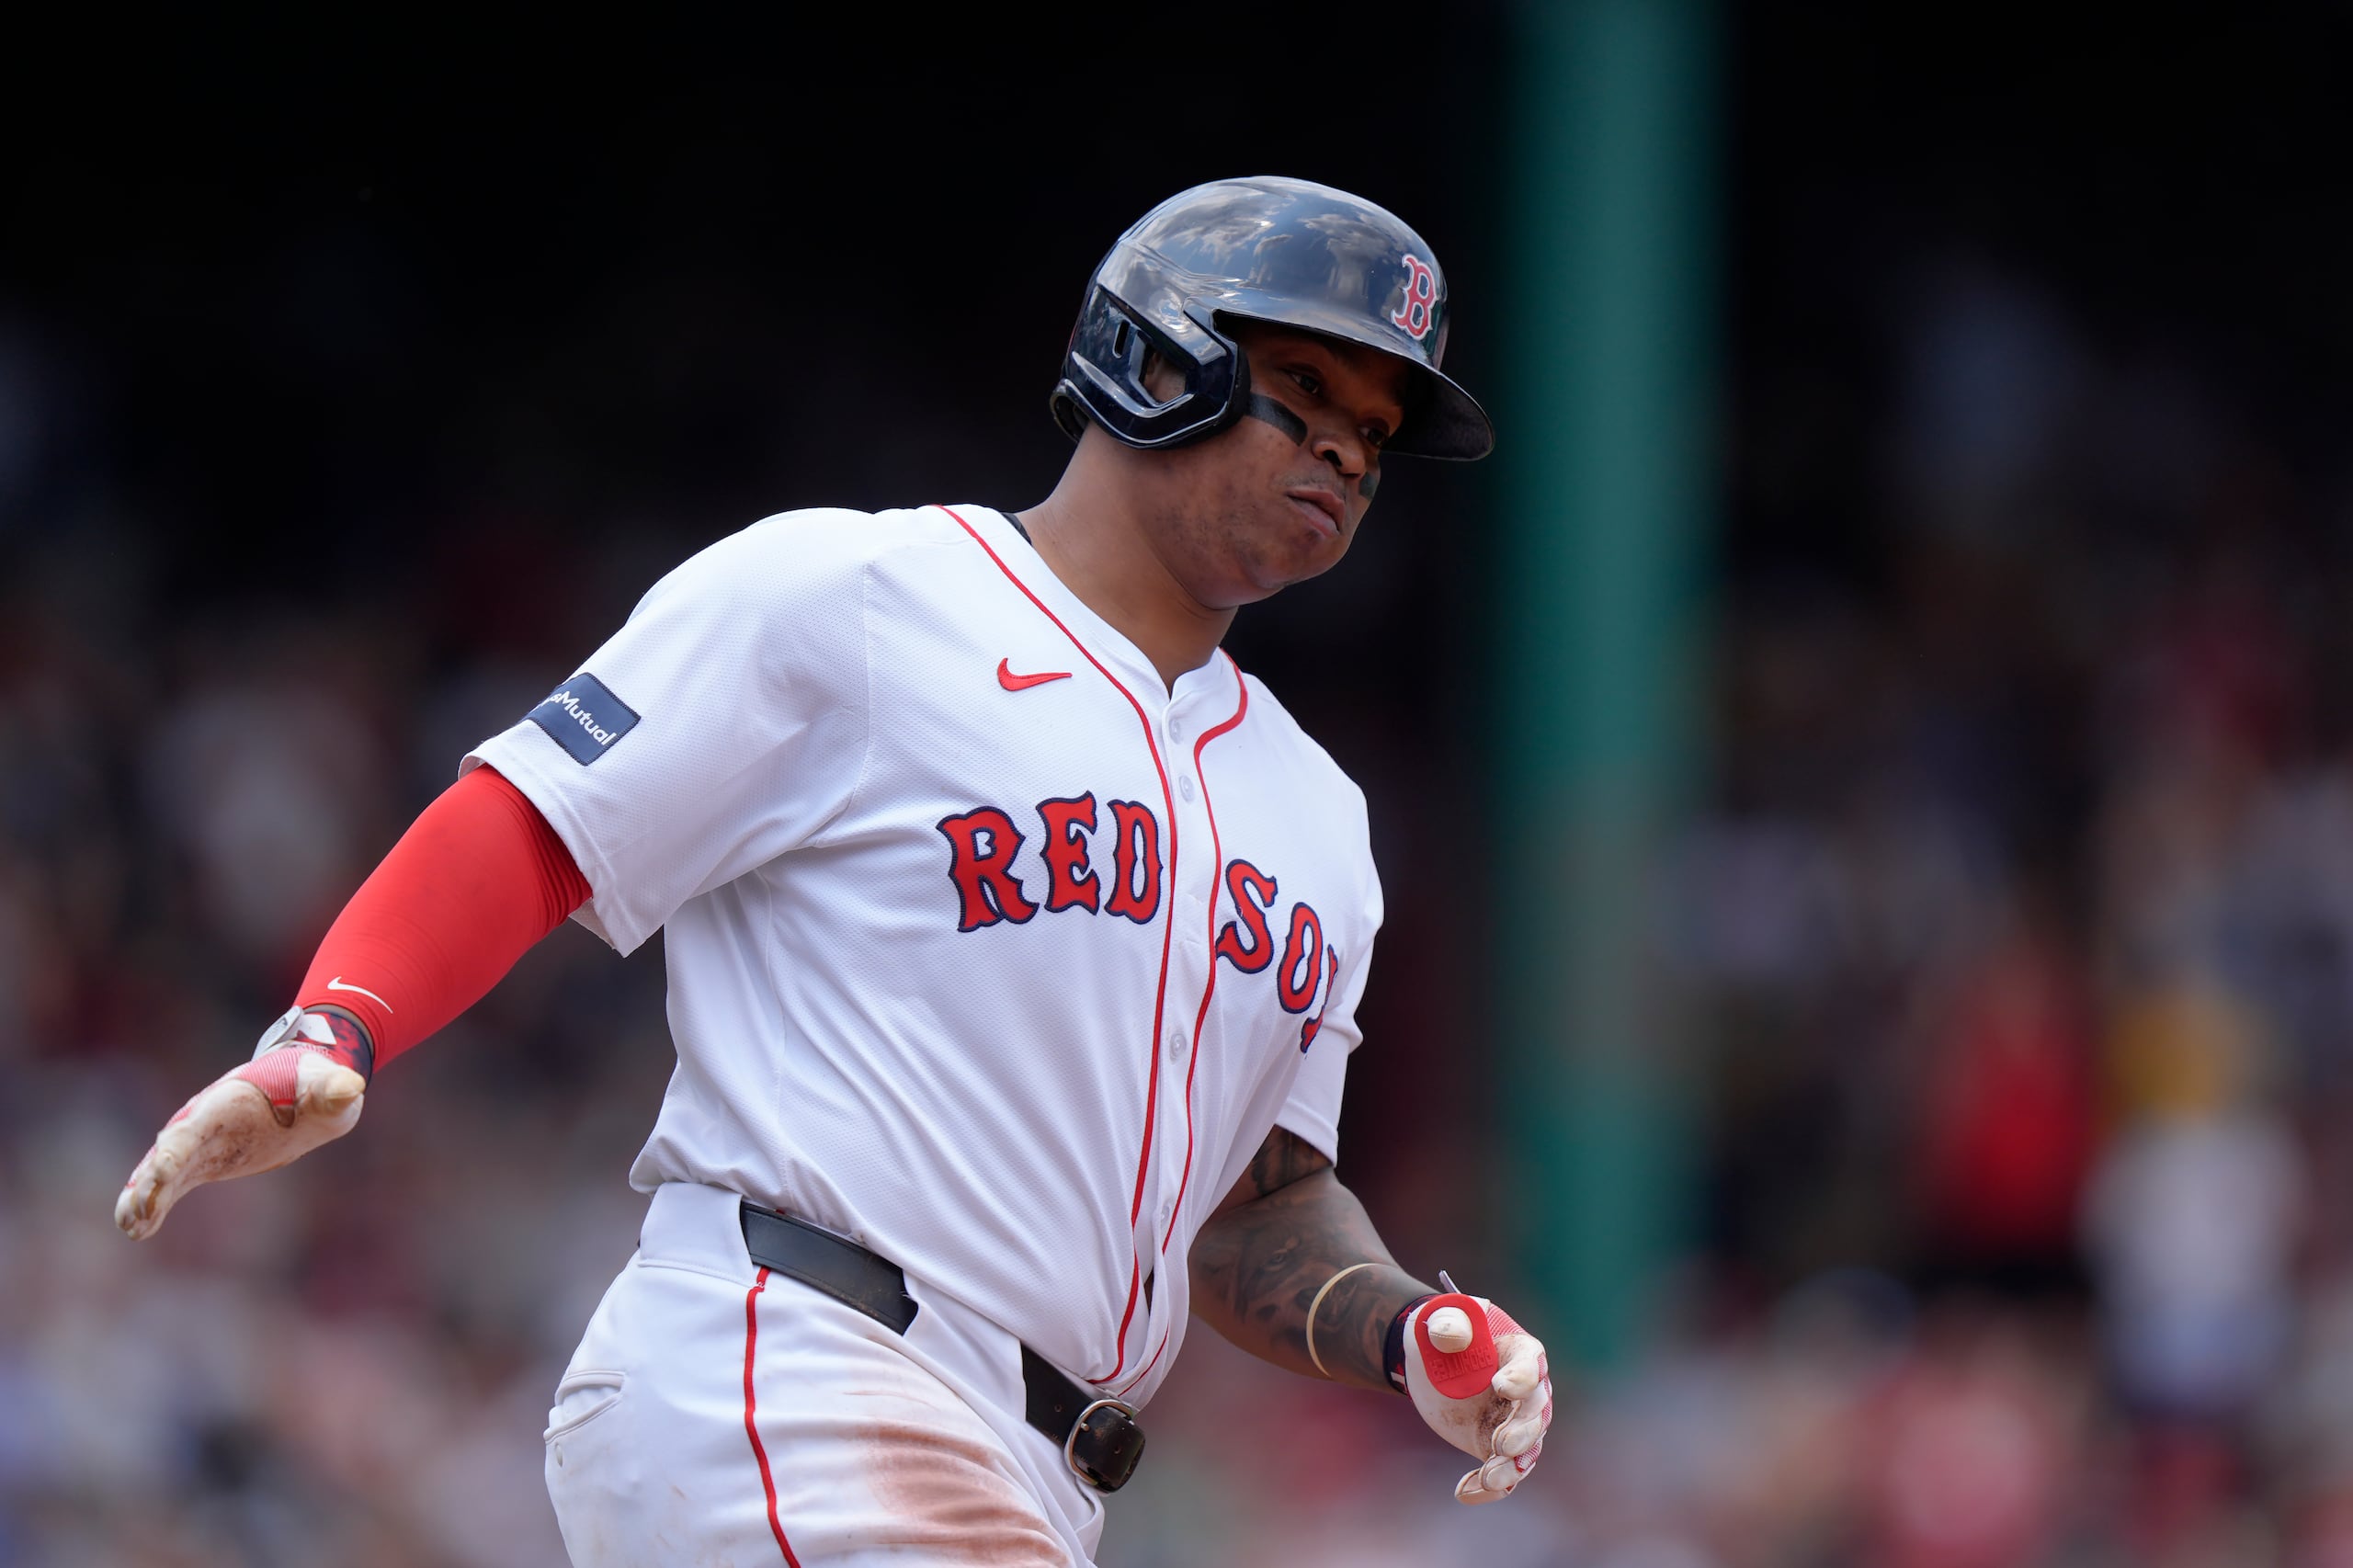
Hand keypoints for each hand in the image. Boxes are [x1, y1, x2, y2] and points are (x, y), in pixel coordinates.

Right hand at [113, 1006, 372, 1239]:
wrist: (302, 1086)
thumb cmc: (313, 1084)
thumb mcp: (329, 1087)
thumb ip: (334, 1089)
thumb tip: (350, 1088)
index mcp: (226, 1103)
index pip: (194, 1129)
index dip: (176, 1152)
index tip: (162, 1176)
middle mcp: (203, 1123)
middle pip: (169, 1153)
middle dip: (150, 1181)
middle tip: (134, 1212)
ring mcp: (200, 1144)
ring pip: (161, 1172)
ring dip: (142, 1198)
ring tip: (129, 1227)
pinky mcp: (203, 1162)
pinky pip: (171, 1185)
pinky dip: (152, 1204)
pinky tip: (137, 1229)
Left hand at [1401, 1290, 1552, 1503]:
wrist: (1431, 1360)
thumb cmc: (1444, 1331)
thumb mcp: (1443, 1319)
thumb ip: (1448, 1324)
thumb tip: (1449, 1333)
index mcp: (1519, 1353)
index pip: (1530, 1366)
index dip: (1520, 1377)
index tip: (1501, 1385)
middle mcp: (1526, 1392)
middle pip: (1536, 1415)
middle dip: (1522, 1432)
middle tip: (1502, 1443)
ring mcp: (1513, 1422)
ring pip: (1525, 1451)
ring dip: (1509, 1467)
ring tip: (1487, 1478)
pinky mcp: (1495, 1446)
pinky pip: (1504, 1473)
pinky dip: (1489, 1488)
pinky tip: (1464, 1492)